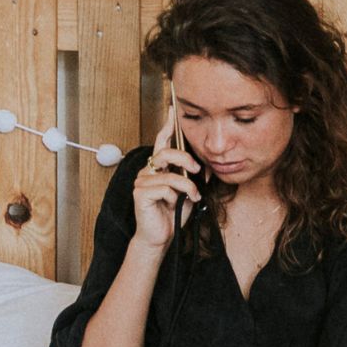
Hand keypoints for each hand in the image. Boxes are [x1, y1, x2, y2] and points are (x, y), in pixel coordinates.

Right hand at [128, 102, 199, 249]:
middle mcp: (147, 170)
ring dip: (187, 187)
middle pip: (167, 153)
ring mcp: (142, 181)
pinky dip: (177, 197)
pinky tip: (174, 206)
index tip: (173, 109)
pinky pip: (166, 188)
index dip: (168, 125)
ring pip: (171, 174)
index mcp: (158, 167)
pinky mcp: (141, 193)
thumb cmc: (173, 214)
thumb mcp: (189, 192)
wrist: (161, 237)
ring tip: (192, 197)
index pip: (162, 142)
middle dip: (186, 160)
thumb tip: (205, 165)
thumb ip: (193, 177)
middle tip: (196, 170)